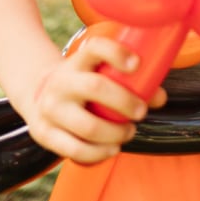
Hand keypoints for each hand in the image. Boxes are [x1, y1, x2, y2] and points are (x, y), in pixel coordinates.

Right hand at [22, 35, 166, 163]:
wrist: (40, 95)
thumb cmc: (84, 83)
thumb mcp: (98, 73)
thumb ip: (129, 80)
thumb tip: (159, 97)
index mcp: (78, 60)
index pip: (95, 47)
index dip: (116, 53)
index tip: (137, 64)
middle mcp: (62, 81)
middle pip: (95, 87)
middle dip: (124, 101)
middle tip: (142, 112)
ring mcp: (50, 108)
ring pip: (87, 125)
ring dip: (114, 133)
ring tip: (129, 133)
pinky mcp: (44, 133)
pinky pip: (74, 149)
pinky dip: (98, 153)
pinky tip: (112, 149)